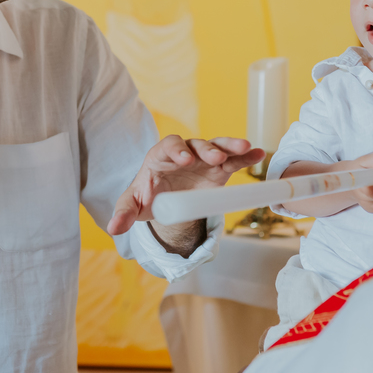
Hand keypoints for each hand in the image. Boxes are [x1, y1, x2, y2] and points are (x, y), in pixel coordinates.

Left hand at [106, 136, 264, 235]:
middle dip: (206, 149)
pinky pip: (234, 159)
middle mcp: (184, 153)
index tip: (184, 160)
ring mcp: (203, 159)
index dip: (176, 150)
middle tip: (215, 157)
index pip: (168, 146)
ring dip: (230, 146)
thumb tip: (113, 228)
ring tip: (245, 147)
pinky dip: (246, 156)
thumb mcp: (134, 204)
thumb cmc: (147, 196)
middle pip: (196, 144)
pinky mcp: (219, 168)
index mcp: (160, 157)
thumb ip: (124, 213)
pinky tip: (259, 154)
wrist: (165, 199)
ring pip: (217, 146)